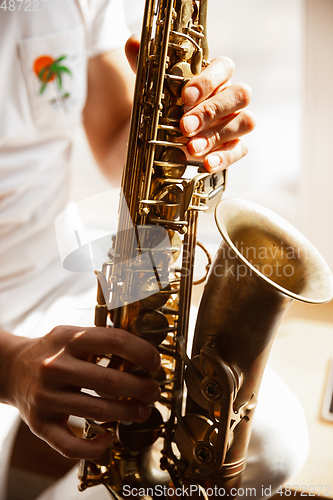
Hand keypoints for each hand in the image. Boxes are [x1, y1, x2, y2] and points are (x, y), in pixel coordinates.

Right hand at [8, 326, 160, 459]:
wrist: (12, 369)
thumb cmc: (52, 352)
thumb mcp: (72, 334)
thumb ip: (102, 338)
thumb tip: (144, 349)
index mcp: (68, 339)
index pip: (115, 341)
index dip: (142, 352)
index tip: (155, 363)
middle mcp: (55, 366)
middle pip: (110, 382)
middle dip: (141, 389)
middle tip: (153, 391)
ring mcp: (46, 397)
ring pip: (98, 412)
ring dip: (128, 414)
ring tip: (141, 410)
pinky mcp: (39, 424)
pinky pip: (71, 445)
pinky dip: (95, 447)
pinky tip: (108, 438)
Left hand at [125, 37, 254, 172]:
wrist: (157, 142)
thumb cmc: (162, 109)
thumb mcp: (150, 89)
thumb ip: (144, 66)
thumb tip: (133, 43)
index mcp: (213, 77)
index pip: (224, 68)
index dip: (209, 80)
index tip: (185, 95)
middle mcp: (228, 97)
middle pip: (240, 95)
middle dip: (212, 111)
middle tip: (185, 126)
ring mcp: (234, 123)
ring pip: (244, 122)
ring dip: (217, 135)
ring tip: (191, 148)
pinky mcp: (234, 147)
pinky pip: (239, 150)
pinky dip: (224, 157)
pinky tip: (206, 164)